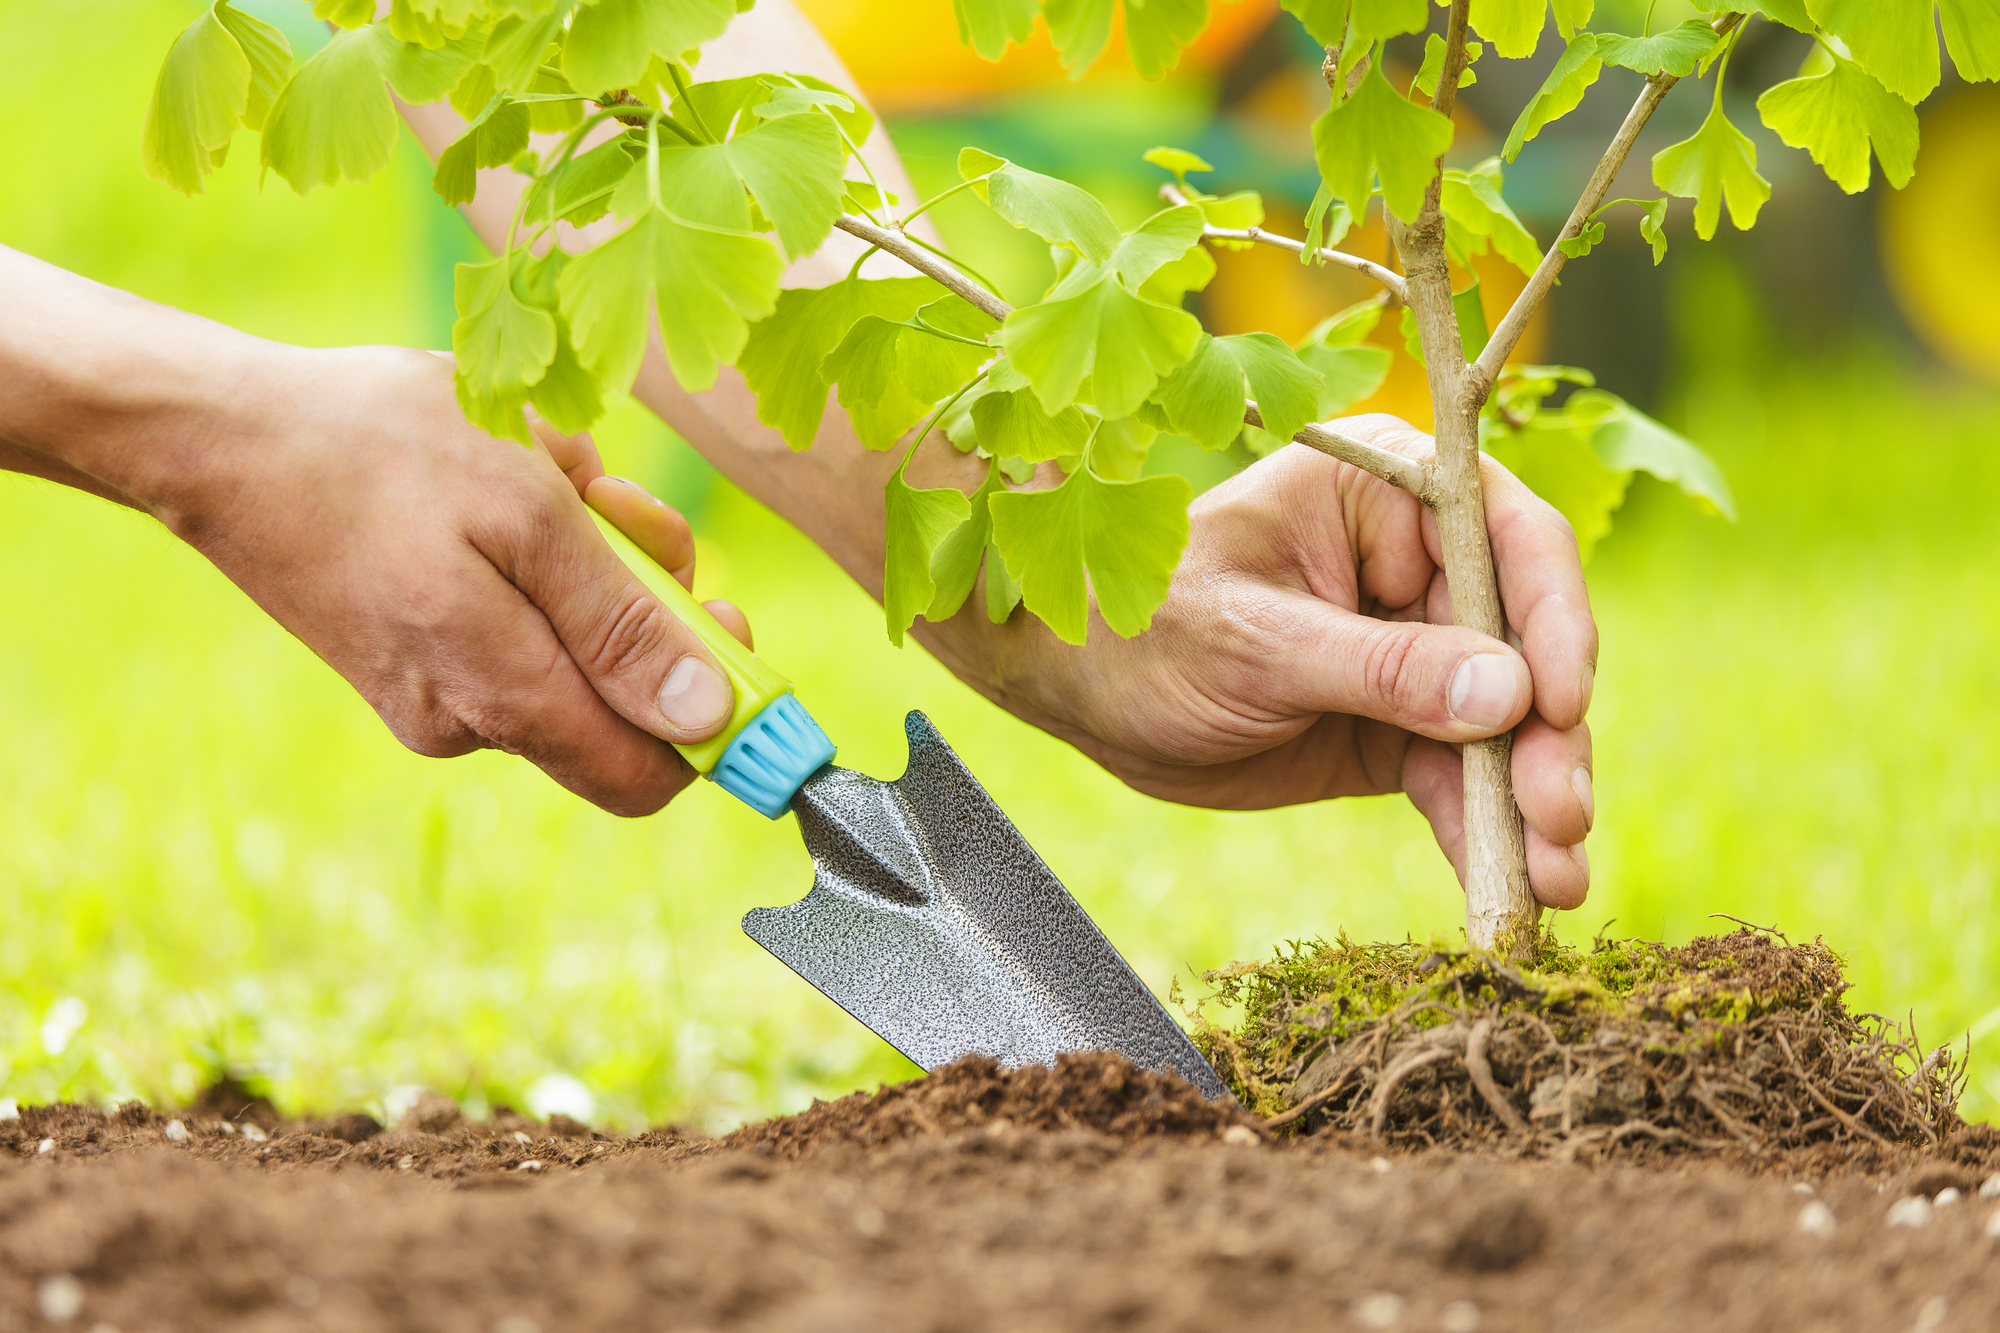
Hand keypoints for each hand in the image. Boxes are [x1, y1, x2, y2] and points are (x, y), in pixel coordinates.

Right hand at [139, 344, 753, 815]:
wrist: (217, 434)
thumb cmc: (380, 450)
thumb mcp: (529, 511)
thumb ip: (622, 624)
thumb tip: (707, 719)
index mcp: (503, 697)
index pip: (651, 777)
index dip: (711, 715)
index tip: (721, 620)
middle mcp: (468, 724)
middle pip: (616, 703)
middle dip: (641, 601)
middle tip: (611, 505)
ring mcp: (431, 698)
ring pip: (566, 649)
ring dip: (584, 563)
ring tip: (535, 475)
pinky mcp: (407, 662)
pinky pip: (511, 626)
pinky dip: (529, 561)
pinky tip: (492, 489)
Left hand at [948, 414, 1595, 909]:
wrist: (1080, 690)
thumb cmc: (1144, 627)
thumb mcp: (1253, 644)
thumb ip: (1379, 669)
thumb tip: (1511, 695)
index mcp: (1387, 490)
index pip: (1508, 540)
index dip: (1553, 622)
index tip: (1561, 705)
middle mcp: (1421, 562)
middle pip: (1528, 646)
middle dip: (1549, 739)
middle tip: (1559, 819)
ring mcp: (1419, 650)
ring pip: (1509, 725)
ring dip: (1534, 801)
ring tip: (1553, 878)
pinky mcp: (1402, 727)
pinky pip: (1462, 779)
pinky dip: (1488, 831)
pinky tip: (1516, 889)